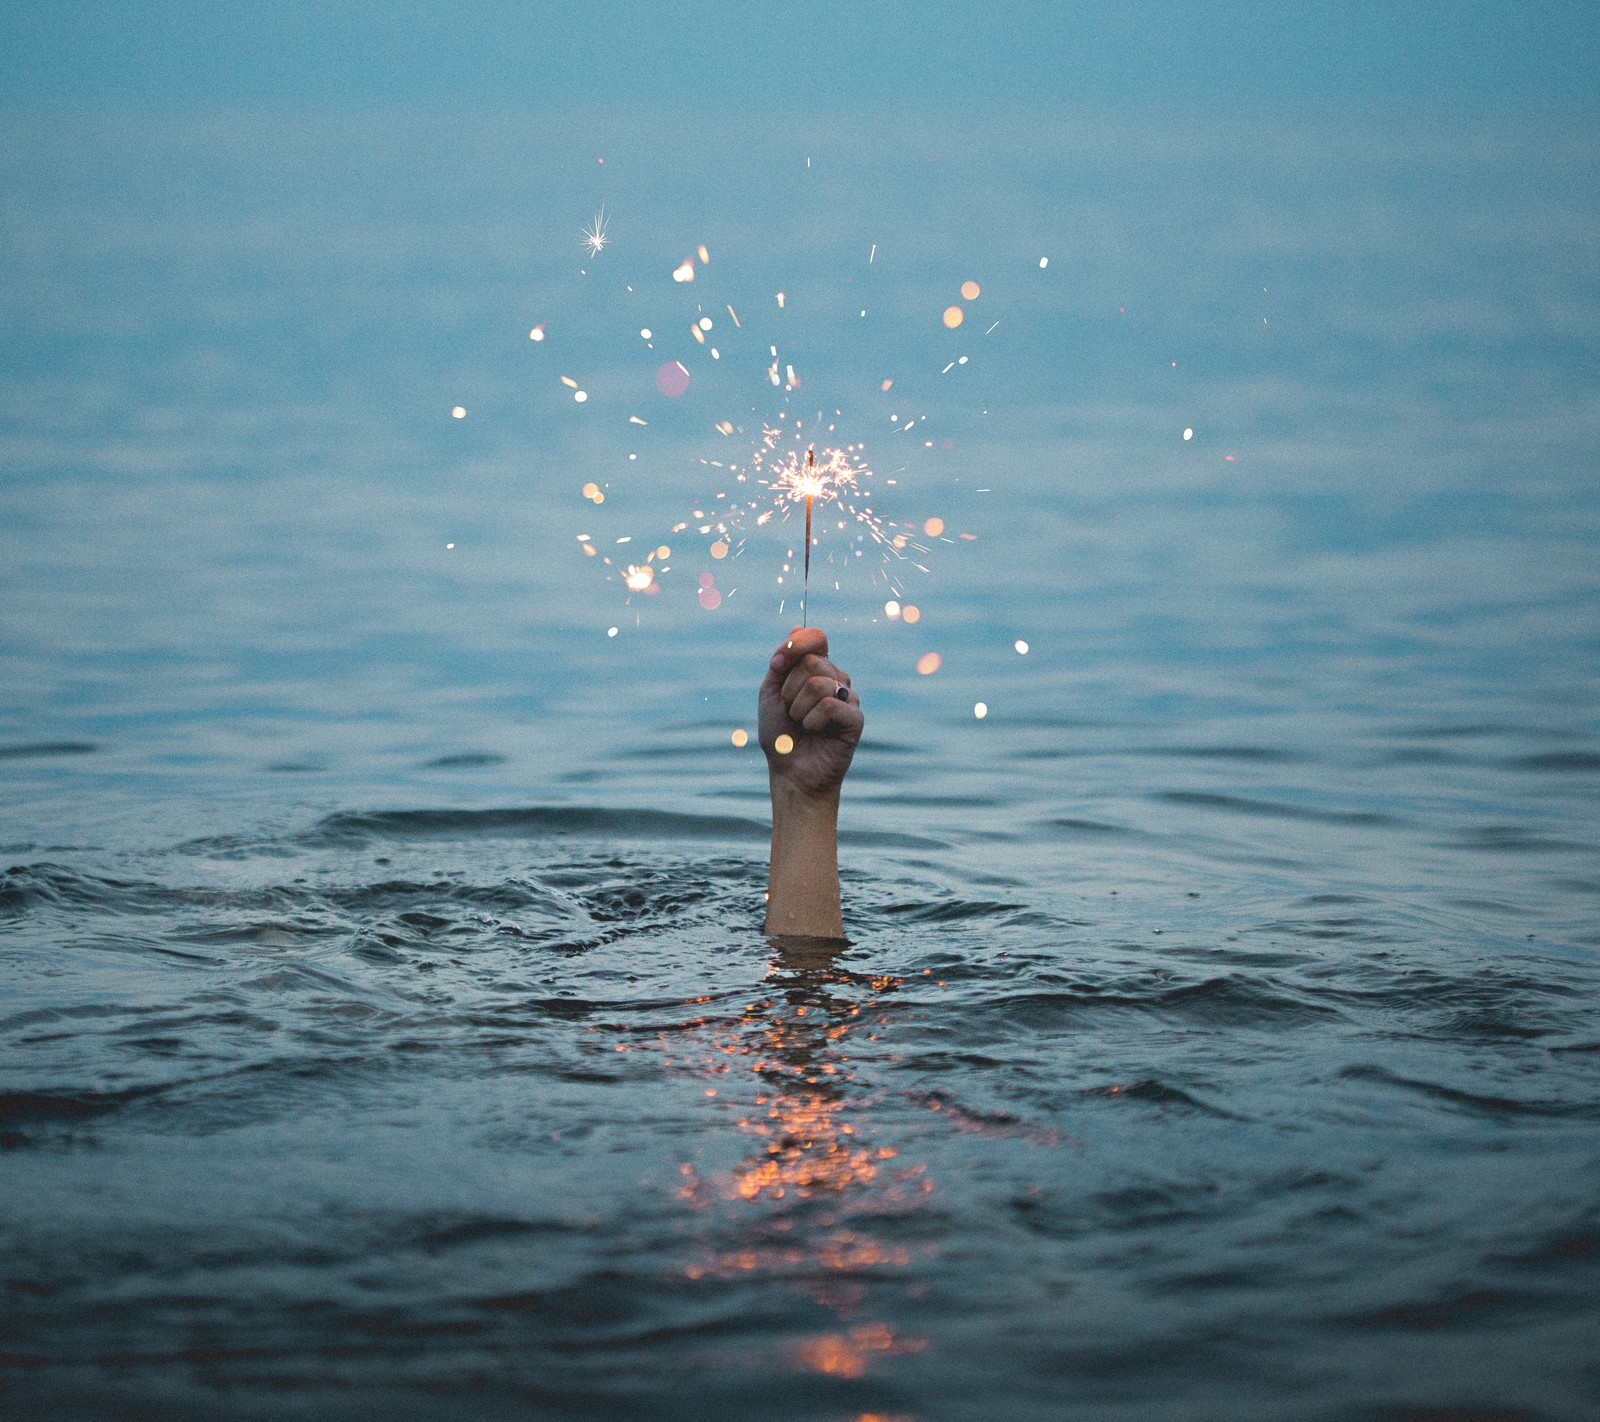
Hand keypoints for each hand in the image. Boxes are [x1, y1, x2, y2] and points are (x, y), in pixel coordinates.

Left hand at [758, 626, 863, 800]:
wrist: (790, 772)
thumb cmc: (780, 734)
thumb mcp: (771, 692)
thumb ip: (783, 661)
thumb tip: (797, 627)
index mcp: (818, 669)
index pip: (816, 636)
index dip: (795, 645)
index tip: (776, 665)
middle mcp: (836, 679)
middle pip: (811, 661)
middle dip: (789, 689)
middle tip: (790, 709)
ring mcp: (849, 698)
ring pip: (819, 683)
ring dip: (798, 707)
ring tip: (801, 723)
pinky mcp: (856, 719)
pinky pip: (830, 705)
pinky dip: (812, 720)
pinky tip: (814, 731)